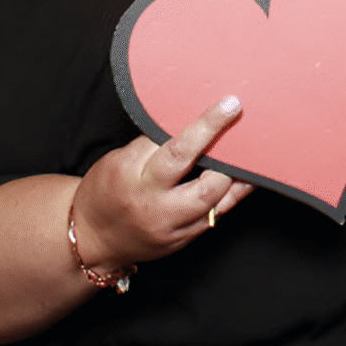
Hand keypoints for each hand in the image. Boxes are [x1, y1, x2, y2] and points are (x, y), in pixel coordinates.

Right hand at [71, 96, 252, 272]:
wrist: (90, 238)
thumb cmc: (106, 189)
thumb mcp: (120, 159)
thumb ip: (154, 142)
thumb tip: (192, 119)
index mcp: (132, 175)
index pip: (176, 146)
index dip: (207, 125)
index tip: (229, 105)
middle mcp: (153, 204)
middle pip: (201, 181)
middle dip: (228, 152)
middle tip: (244, 126)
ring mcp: (169, 226)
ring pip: (213, 201)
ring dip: (237, 175)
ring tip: (254, 151)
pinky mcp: (182, 240)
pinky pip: (215, 216)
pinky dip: (232, 194)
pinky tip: (245, 177)